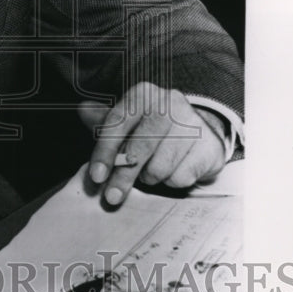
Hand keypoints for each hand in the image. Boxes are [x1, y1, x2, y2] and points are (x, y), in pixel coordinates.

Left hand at [79, 82, 226, 205]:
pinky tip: (174, 169)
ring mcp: (193, 123)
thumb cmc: (152, 129)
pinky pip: (181, 177)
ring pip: (160, 167)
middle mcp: (170, 102)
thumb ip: (103, 121)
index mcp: (143, 94)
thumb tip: (83, 111)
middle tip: (112, 197)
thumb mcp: (126, 122)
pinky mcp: (209, 146)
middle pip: (139, 148)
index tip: (96, 176)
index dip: (104, 152)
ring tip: (153, 168)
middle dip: (123, 176)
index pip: (118, 123)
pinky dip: (172, 181)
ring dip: (151, 177)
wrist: (200, 132)